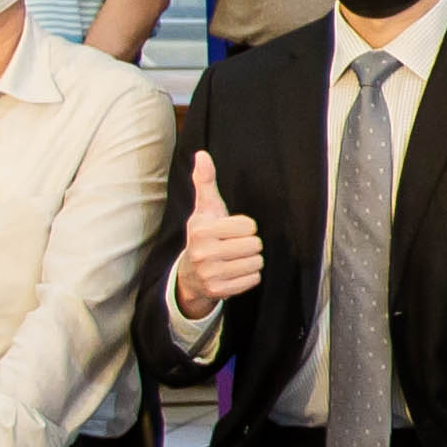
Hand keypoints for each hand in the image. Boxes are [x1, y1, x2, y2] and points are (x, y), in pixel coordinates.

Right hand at [170, 151, 260, 320]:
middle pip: (255, 245)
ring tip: (234, 259)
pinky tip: (234, 272)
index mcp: (202, 230)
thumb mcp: (205, 209)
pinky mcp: (219, 291)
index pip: (249, 226)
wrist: (190, 275)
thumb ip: (205, 182)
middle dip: (249, 244)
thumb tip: (202, 155)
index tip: (231, 231)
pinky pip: (253, 279)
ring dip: (251, 260)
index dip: (245, 227)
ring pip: (256, 262)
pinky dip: (249, 276)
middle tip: (233, 246)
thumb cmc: (204, 236)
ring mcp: (210, 274)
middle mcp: (203, 253)